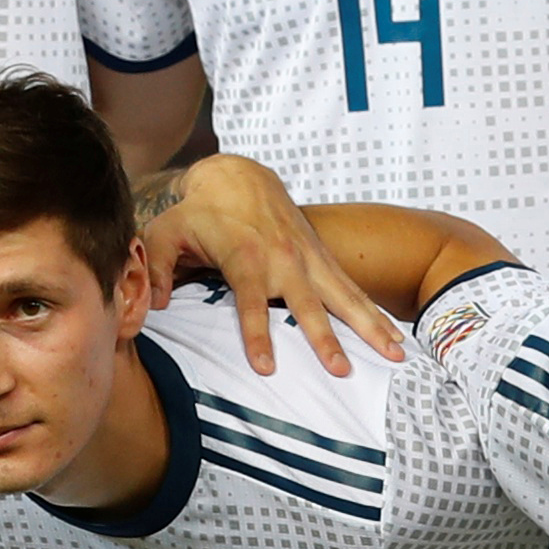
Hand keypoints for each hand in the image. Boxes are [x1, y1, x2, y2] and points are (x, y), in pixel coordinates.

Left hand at [143, 154, 404, 378]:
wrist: (239, 177)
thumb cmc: (199, 211)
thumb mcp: (166, 232)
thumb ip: (154, 267)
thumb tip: (153, 305)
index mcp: (245, 256)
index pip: (250, 302)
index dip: (256, 334)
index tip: (265, 368)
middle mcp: (284, 259)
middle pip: (308, 305)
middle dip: (325, 339)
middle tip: (340, 371)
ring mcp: (309, 258)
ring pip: (344, 297)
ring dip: (370, 326)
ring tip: (395, 355)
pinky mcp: (322, 258)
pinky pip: (353, 290)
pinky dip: (376, 312)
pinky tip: (396, 338)